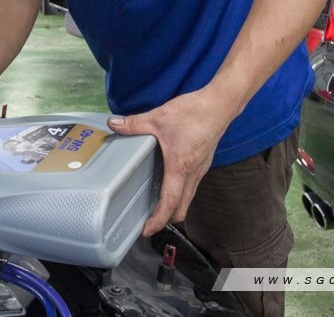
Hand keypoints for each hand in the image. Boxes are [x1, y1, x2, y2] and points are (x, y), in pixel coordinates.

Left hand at [108, 89, 238, 236]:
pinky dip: (181, 193)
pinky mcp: (203, 162)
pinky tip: (169, 184)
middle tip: (148, 222)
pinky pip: (192, 186)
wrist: (220, 104)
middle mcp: (193, 173)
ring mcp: (201, 169)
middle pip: (182, 207)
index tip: (148, 230)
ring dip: (174, 206)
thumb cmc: (194, 112)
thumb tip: (114, 124)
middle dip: (166, 218)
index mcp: (180, 166)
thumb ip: (134, 123)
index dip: (159, 219)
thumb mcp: (159, 117)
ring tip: (156, 207)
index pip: (170, 201)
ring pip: (188, 197)